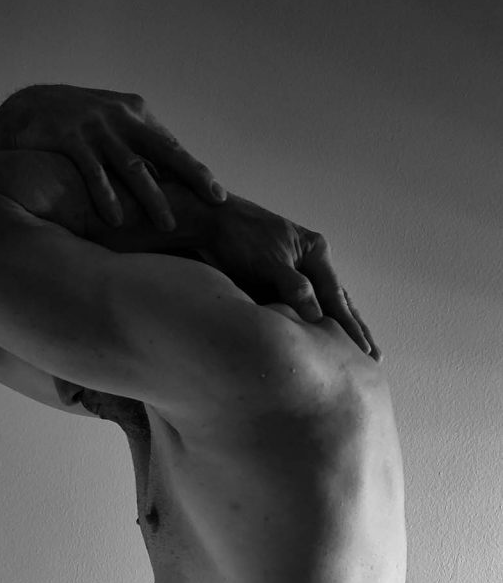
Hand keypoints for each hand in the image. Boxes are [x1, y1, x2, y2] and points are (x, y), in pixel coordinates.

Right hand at [0, 82, 227, 231]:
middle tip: (215, 200)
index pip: (171, 146)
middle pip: (164, 149)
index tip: (218, 195)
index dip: (195, 171)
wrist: (24, 108)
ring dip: (151, 197)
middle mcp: (120, 117)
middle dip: (192, 176)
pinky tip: (117, 220)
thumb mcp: (110, 127)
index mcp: (135, 113)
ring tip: (168, 226)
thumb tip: (168, 177)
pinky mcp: (69, 138)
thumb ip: (137, 146)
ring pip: (131, 165)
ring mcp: (95, 127)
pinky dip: (105, 196)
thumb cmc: (75, 127)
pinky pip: (92, 171)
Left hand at [213, 197, 380, 361]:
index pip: (336, 296)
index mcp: (315, 250)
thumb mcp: (268, 262)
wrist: (207, 224)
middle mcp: (310, 260)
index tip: (363, 351)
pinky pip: (303, 307)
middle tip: (376, 358)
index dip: (349, 326)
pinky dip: (315, 324)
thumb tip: (317, 317)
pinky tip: (323, 339)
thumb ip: (293, 287)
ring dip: (340, 329)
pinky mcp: (280, 281)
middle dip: (356, 329)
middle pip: (339, 301)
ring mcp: (297, 270)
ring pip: (325, 305)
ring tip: (360, 352)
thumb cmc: (236, 238)